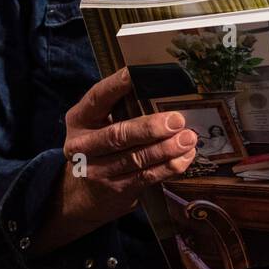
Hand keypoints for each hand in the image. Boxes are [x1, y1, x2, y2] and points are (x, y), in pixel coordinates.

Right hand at [36, 68, 196, 251]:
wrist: (83, 194)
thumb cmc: (101, 145)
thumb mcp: (98, 124)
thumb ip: (120, 108)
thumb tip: (162, 88)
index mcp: (80, 120)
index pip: (97, 98)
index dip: (114, 86)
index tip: (133, 74)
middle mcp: (83, 145)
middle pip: (118, 135)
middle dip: (150, 128)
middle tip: (177, 120)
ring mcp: (98, 171)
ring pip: (136, 158)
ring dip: (166, 149)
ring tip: (188, 138)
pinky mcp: (116, 189)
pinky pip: (146, 177)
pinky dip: (168, 167)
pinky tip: (185, 157)